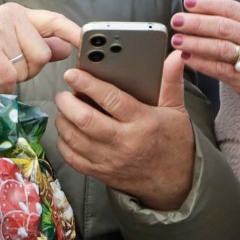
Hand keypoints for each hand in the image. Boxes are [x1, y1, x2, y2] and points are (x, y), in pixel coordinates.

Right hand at [0, 2, 80, 93]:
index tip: (88, 43)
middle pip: (43, 54)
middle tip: (7, 67)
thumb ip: (39, 44)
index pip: (54, 20)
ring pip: (28, 66)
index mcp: (19, 14)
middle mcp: (11, 16)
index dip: (73, 32)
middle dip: (29, 69)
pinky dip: (2, 85)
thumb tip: (67, 47)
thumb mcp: (11, 43)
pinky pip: (11, 76)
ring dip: (14, 78)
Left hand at [54, 52, 193, 210]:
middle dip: (67, 103)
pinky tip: (66, 130)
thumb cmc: (174, 143)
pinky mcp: (101, 173)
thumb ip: (171, 82)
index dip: (89, 84)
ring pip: (75, 139)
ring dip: (63, 120)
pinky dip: (64, 142)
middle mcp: (124, 142)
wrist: (175, 182)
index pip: (111, 100)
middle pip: (86, 120)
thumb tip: (175, 57)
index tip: (73, 74)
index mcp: (143, 122)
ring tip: (63, 108)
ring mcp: (110, 160)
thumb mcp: (176, 110)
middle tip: (63, 93)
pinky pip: (73, 158)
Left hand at [171, 0, 239, 111]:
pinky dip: (201, 63)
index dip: (207, 4)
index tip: (188, 2)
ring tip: (177, 40)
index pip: (228, 7)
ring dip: (195, 43)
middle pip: (221, 26)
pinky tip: (186, 58)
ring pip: (219, 47)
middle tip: (177, 21)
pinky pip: (219, 69)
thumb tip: (202, 8)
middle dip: (196, 23)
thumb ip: (234, 18)